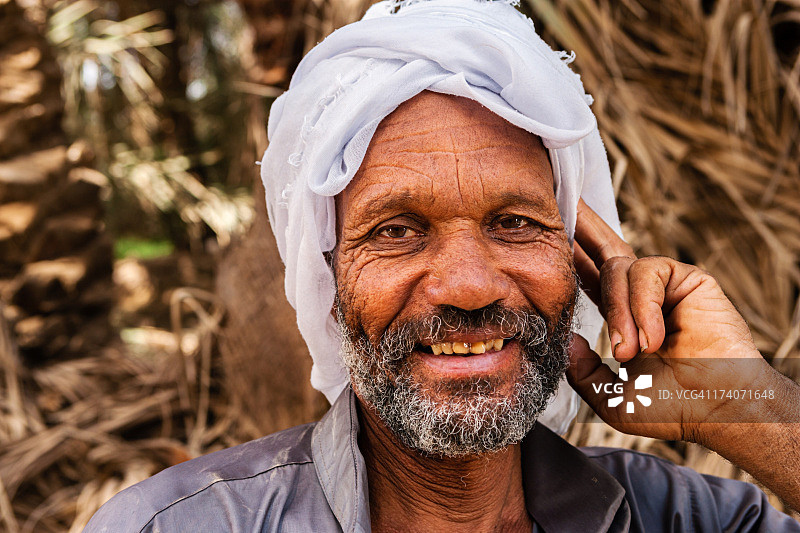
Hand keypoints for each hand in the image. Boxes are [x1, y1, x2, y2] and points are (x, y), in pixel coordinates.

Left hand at [567, 200, 772, 442]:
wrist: (718, 411)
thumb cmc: (673, 410)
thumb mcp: (611, 397)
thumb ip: (583, 371)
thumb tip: (565, 338)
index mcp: (621, 316)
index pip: (588, 278)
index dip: (568, 258)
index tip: (544, 237)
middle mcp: (640, 295)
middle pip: (603, 249)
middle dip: (580, 225)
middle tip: (562, 200)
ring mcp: (663, 285)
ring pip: (618, 269)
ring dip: (620, 313)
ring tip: (632, 353)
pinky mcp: (687, 278)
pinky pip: (647, 272)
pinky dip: (643, 307)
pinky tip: (655, 340)